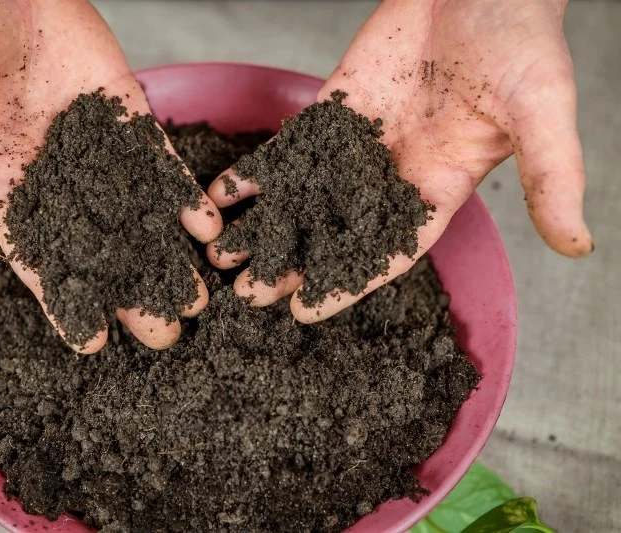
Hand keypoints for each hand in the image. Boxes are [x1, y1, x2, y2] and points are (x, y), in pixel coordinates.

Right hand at [0, 0, 221, 351]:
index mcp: (6, 185)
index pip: (37, 258)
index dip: (62, 302)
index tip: (90, 343)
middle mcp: (57, 178)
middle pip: (99, 251)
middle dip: (129, 294)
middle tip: (161, 338)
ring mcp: (98, 150)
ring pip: (137, 216)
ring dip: (165, 257)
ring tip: (194, 302)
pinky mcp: (129, 118)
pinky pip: (160, 165)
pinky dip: (182, 196)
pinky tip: (205, 230)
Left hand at [207, 0, 591, 321]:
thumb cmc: (522, 39)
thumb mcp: (543, 111)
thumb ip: (555, 178)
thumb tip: (578, 247)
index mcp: (441, 187)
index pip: (390, 250)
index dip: (350, 283)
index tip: (307, 312)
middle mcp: (394, 174)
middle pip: (335, 232)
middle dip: (293, 264)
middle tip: (249, 293)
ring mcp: (360, 142)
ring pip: (304, 196)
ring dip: (265, 226)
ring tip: (223, 257)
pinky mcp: (335, 108)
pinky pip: (291, 148)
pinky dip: (258, 171)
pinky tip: (222, 194)